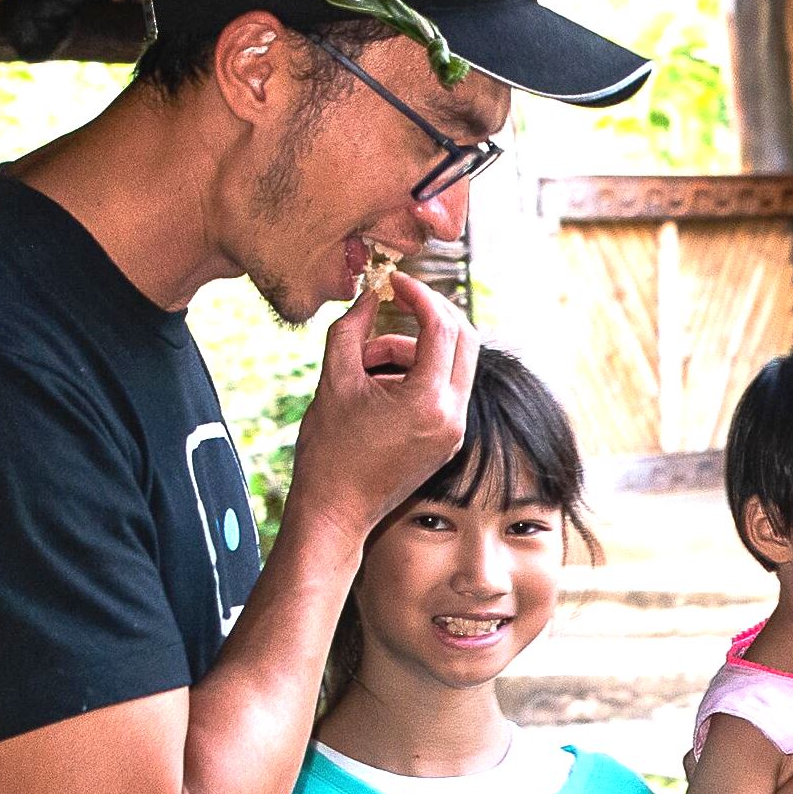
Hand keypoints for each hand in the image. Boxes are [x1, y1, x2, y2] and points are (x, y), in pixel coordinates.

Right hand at [286, 266, 475, 538]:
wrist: (335, 511)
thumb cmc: (329, 451)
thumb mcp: (334, 380)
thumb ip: (351, 330)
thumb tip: (369, 295)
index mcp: (429, 401)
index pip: (442, 327)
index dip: (419, 295)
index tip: (394, 282)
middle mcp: (452, 417)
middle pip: (463, 340)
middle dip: (430, 314)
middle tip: (396, 301)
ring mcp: (454, 431)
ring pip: (452, 364)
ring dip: (414, 348)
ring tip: (366, 360)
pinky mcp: (447, 441)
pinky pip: (443, 390)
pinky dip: (417, 373)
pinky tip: (378, 381)